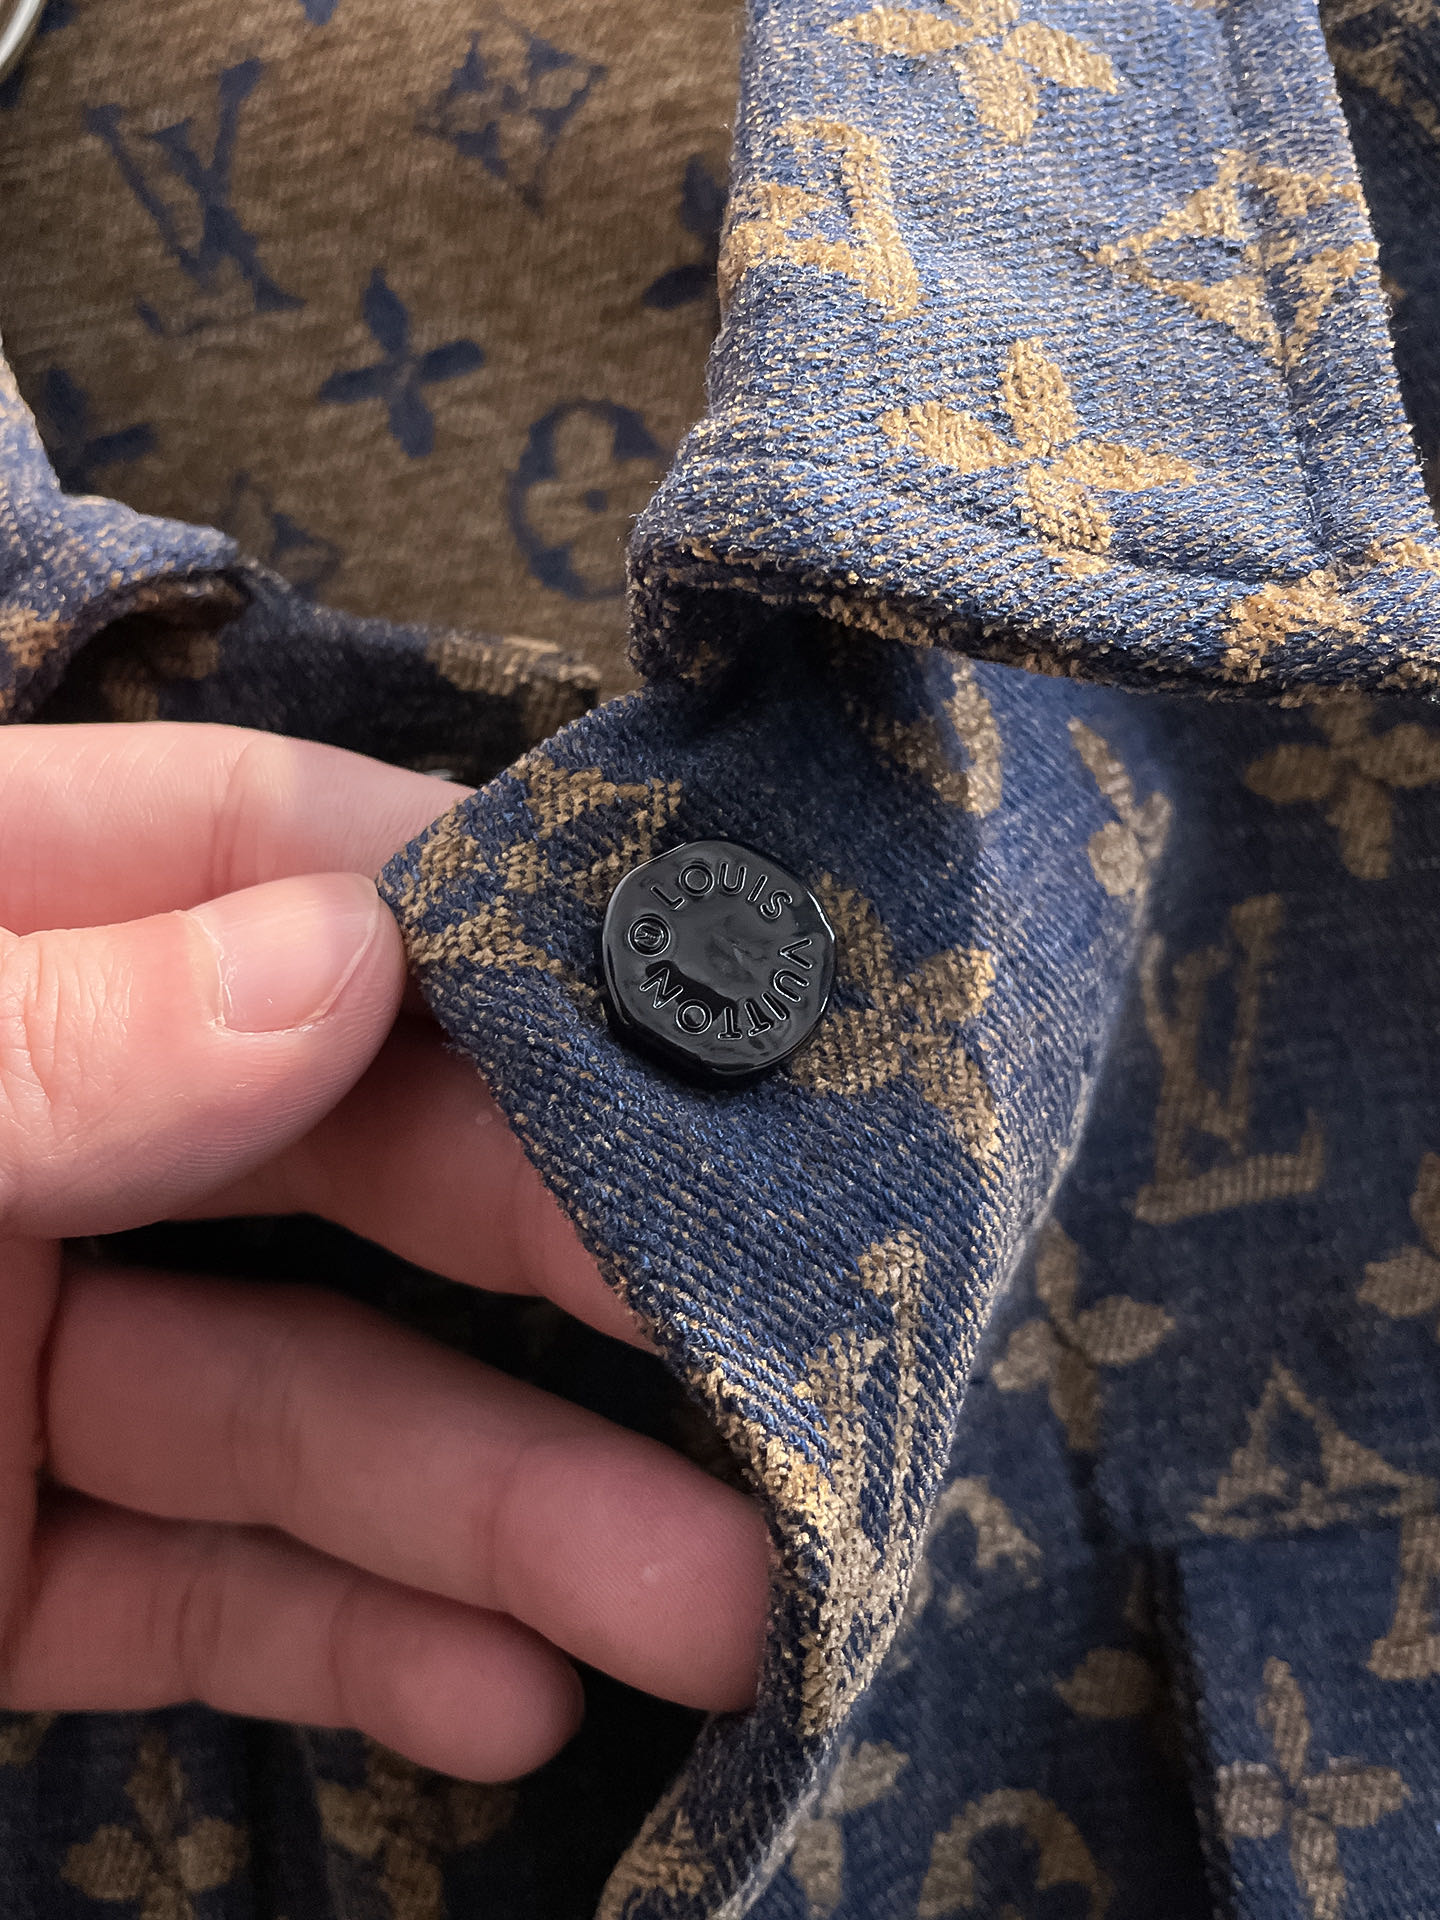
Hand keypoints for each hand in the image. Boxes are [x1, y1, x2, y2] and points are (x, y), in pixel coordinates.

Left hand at [0, 723, 767, 1780]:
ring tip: (713, 1599)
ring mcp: (12, 1358)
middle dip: (560, 1245)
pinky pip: (198, 1590)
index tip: (684, 969)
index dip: (469, 900)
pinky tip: (506, 1698)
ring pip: (303, 1402)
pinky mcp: (1, 1569)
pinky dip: (352, 1641)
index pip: (252, 848)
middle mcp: (33, 1137)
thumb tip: (347, 950)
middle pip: (346, 1147)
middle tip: (773, 1328)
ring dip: (510, 1509)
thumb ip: (51, 1033)